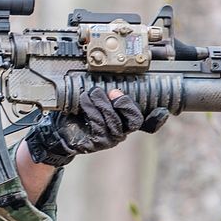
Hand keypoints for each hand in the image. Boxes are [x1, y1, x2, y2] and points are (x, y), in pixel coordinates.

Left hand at [24, 88, 167, 166]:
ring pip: (115, 123)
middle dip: (126, 104)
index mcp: (124, 120)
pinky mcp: (96, 143)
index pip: (147, 123)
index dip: (157, 119)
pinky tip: (85, 101)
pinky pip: (99, 127)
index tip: (162, 110)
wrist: (59, 131)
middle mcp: (121, 131)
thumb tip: (111, 77)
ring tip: (93, 93)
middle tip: (114, 92)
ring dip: (103, 105)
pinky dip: (92, 111)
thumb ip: (105, 91)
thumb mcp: (93, 100)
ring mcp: (109, 139)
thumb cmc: (78, 113)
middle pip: (134, 121)